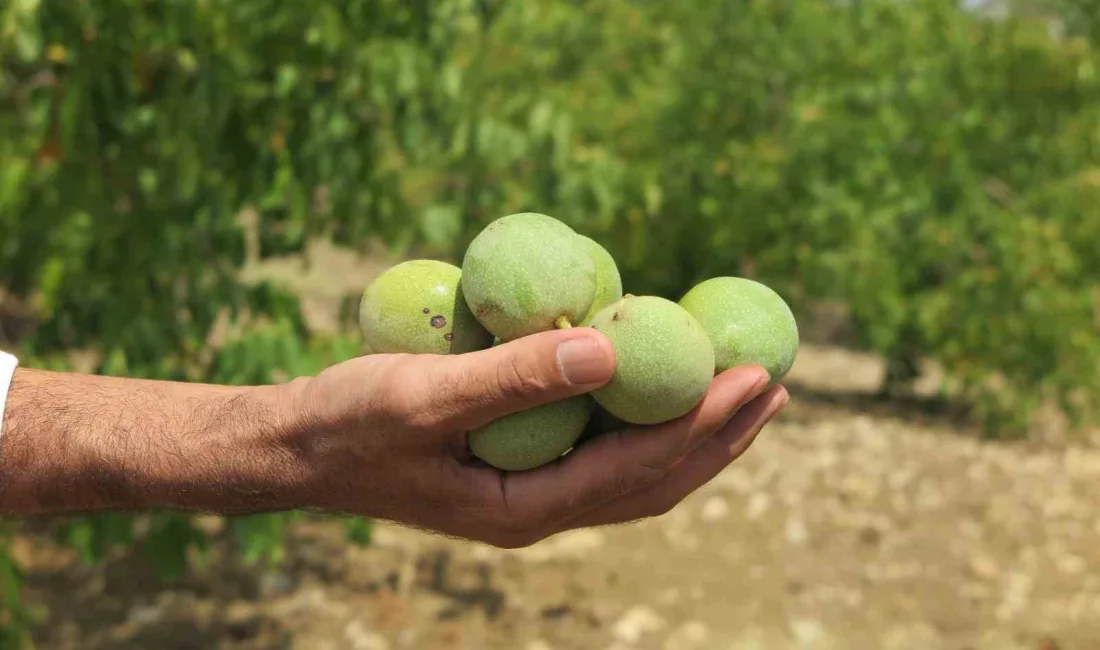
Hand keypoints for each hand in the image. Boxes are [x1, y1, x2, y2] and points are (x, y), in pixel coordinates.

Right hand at [280, 327, 788, 547]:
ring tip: (743, 395)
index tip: (755, 375)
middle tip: (776, 385)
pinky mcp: (518, 470)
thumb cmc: (350, 422)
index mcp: (527, 508)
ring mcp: (531, 496)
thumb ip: (514, 378)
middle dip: (721, 437)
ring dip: (693, 435)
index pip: (640, 468)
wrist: (298, 448)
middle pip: (656, 481)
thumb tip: (610, 349)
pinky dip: (645, 424)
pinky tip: (656, 389)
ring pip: (635, 473)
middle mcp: (540, 512)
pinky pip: (602, 453)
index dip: (703, 422)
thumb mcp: (425, 395)